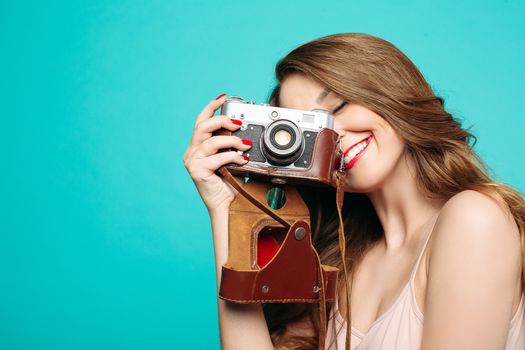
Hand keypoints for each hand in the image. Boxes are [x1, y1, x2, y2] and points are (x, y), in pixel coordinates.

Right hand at [183, 94, 251, 211]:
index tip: (223, 98)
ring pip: (211, 142)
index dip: (211, 108)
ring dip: (231, 141)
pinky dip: (232, 157)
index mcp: (197, 147)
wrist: (226, 206)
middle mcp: (191, 152)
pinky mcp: (197, 171)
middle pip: (203, 127)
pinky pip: (217, 158)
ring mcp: (192, 162)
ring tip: (245, 144)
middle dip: (222, 121)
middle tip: (238, 124)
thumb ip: (230, 144)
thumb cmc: (229, 183)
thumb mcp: (229, 158)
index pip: (201, 121)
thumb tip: (242, 129)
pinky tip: (241, 160)